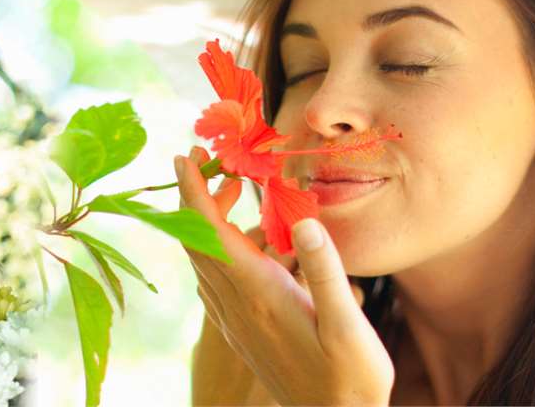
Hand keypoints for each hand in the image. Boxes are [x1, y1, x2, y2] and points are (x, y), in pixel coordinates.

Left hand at [176, 146, 394, 405]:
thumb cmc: (349, 377)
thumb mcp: (348, 325)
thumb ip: (326, 272)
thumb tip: (303, 222)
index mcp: (258, 294)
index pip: (210, 232)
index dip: (194, 191)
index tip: (184, 155)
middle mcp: (235, 304)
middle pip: (197, 240)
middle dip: (195, 195)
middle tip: (212, 162)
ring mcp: (233, 319)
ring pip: (202, 259)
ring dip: (204, 220)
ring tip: (230, 192)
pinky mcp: (238, 329)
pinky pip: (210, 279)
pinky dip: (212, 247)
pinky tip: (235, 242)